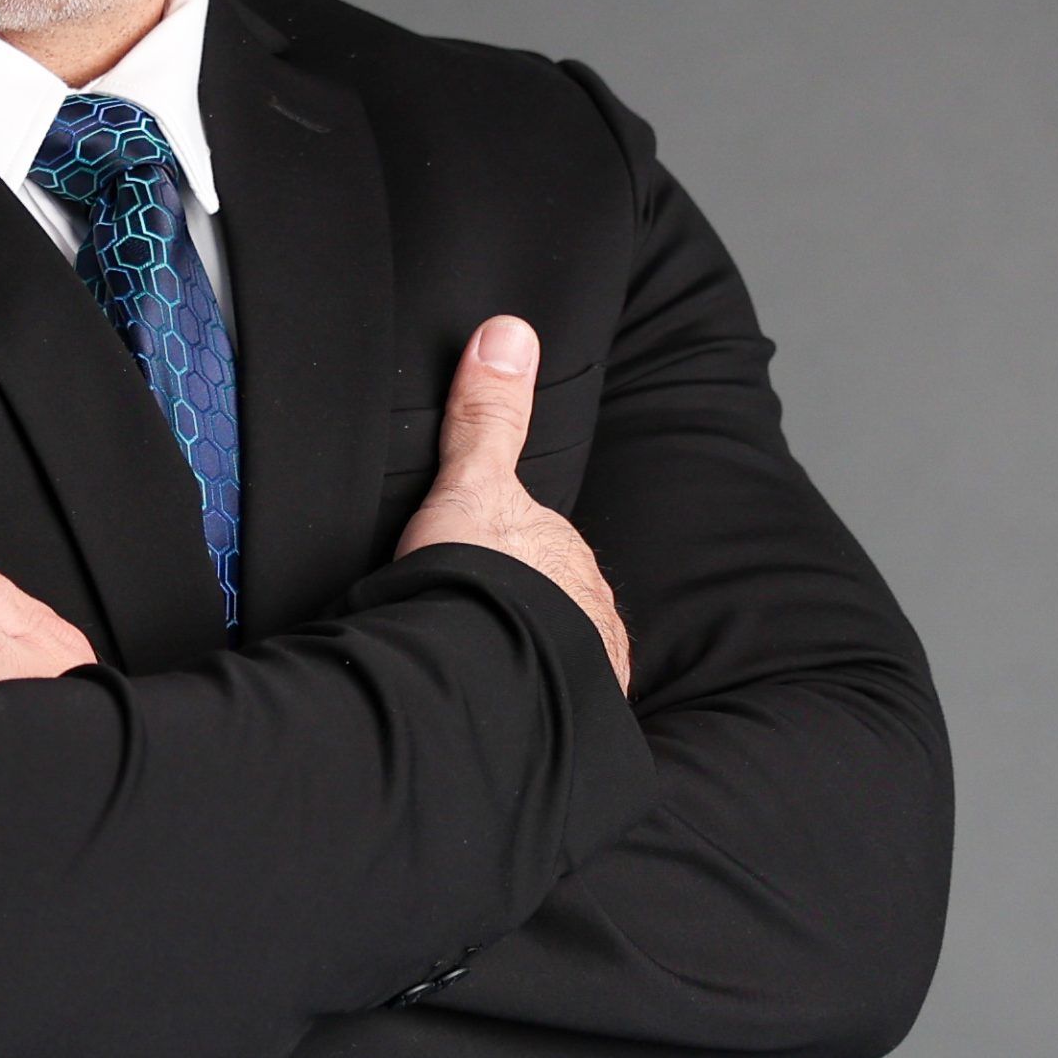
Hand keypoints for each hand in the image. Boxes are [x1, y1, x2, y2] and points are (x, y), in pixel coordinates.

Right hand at [396, 318, 630, 690]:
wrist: (482, 677)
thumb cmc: (475, 581)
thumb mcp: (468, 484)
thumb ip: (485, 417)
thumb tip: (508, 332)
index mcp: (566, 558)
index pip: (542, 553)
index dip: (506, 561)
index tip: (472, 578)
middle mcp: (590, 613)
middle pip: (554, 608)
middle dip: (522, 618)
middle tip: (469, 629)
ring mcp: (586, 671)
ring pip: (557, 662)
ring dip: (527, 670)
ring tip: (482, 682)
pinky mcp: (571, 720)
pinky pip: (550, 714)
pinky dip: (530, 717)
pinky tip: (500, 724)